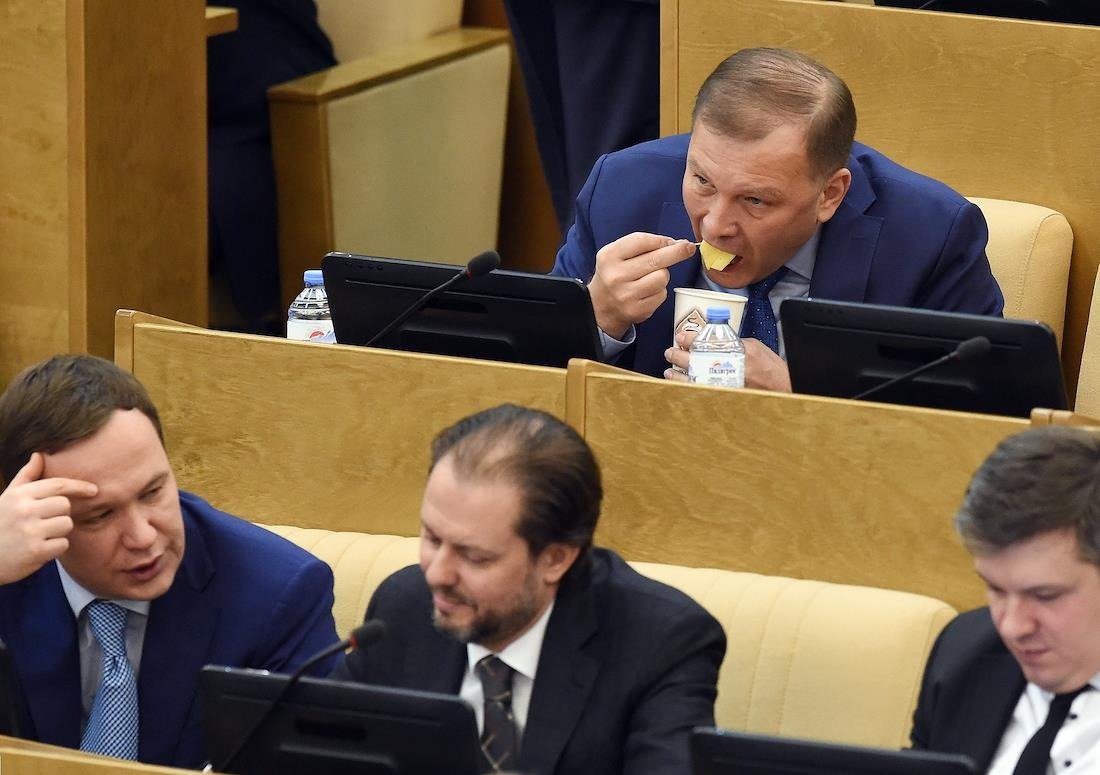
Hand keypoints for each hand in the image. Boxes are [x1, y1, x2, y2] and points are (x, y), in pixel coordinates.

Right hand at [0, 453, 96, 584]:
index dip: (78, 486)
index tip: (93, 490)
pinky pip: (63, 544)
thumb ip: (26, 477)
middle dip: (60, 514)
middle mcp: (25, 510)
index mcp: (19, 495)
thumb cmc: (0, 524)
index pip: (57, 485)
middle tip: (44, 522)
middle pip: (65, 505)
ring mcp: (30, 531)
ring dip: (58, 532)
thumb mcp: (8, 498)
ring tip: (39, 536)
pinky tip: (38, 549)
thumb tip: (39, 454)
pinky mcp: (36, 551)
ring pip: (66, 524)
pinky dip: (54, 548)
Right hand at [589, 233, 697, 338]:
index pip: (642, 241)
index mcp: (609, 256)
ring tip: (651, 277)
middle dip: (677, 252)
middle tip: (688, 248)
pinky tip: (648, 291)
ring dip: (663, 275)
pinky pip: (661, 294)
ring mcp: (627, 295)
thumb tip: (675, 244)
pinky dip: (660, 291)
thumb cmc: (615, 274)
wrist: (600, 307)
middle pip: (656, 259)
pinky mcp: (637, 310)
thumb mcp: (617, 254)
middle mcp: (616, 276)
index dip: (662, 240)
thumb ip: (641, 245)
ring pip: (662, 277)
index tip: (674, 241)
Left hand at [663, 333, 791, 391]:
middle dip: (678, 356)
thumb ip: (731, 342)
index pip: (706, 341)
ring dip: (678, 376)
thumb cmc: (769, 366)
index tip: (680, 337)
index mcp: (737, 350)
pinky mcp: (725, 396)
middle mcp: (730, 367)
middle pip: (695, 361)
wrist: (782, 387)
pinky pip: (700, 393)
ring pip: (693, 381)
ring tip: (669, 372)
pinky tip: (680, 387)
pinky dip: (688, 390)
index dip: (689, 338)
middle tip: (670, 353)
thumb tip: (709, 339)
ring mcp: (727, 384)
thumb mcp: (752, 346)